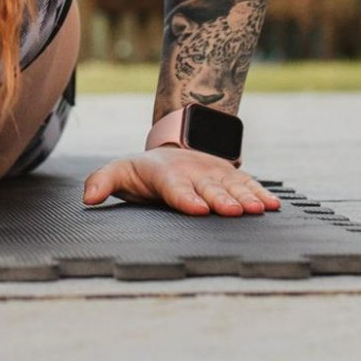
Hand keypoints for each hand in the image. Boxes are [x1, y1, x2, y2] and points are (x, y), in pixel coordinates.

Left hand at [82, 147, 281, 217]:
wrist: (173, 149)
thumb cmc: (145, 171)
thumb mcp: (121, 172)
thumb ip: (102, 181)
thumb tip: (87, 198)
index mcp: (166, 174)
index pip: (174, 188)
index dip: (186, 198)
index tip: (197, 208)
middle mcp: (193, 172)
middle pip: (207, 188)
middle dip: (220, 199)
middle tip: (233, 211)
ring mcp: (214, 173)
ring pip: (231, 185)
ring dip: (245, 197)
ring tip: (259, 209)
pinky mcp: (230, 177)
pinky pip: (247, 184)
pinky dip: (261, 193)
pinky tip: (273, 205)